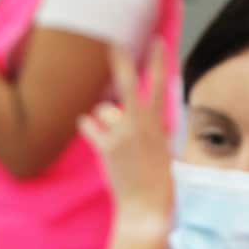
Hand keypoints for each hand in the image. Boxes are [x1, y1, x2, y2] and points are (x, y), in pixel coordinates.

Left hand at [77, 40, 173, 226]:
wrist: (146, 206)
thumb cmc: (156, 180)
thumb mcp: (160, 147)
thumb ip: (144, 126)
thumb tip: (116, 110)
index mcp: (159, 123)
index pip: (161, 85)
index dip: (159, 61)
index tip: (157, 41)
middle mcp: (141, 124)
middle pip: (129, 84)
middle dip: (121, 62)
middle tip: (113, 43)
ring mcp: (122, 134)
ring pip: (105, 109)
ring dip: (104, 117)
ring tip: (114, 137)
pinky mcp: (106, 147)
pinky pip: (89, 125)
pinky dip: (88, 127)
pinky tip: (90, 130)